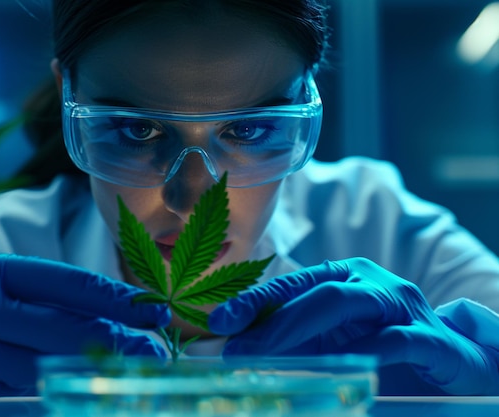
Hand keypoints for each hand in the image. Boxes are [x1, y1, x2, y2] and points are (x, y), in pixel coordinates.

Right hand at [0, 254, 169, 397]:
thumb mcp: (18, 303)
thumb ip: (66, 310)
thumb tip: (136, 324)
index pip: (68, 283)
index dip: (117, 299)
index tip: (156, 312)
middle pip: (57, 327)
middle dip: (113, 341)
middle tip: (153, 353)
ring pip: (41, 369)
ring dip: (89, 375)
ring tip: (127, 376)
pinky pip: (19, 397)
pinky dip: (54, 398)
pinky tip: (81, 397)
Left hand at [208, 257, 498, 394]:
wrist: (454, 364)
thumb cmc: (383, 350)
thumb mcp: (332, 343)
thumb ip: (293, 342)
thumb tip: (239, 348)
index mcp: (343, 278)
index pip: (290, 284)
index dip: (251, 301)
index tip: (217, 322)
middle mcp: (370, 282)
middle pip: (313, 291)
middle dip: (268, 320)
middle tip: (233, 349)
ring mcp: (401, 305)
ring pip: (343, 303)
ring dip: (295, 330)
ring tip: (262, 356)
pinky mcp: (431, 337)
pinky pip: (391, 340)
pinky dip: (358, 352)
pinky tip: (333, 367)